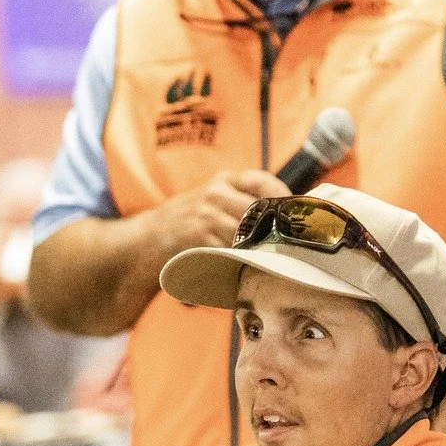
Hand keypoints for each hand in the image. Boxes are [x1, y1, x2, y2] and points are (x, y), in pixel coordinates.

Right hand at [157, 170, 286, 259]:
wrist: (152, 237)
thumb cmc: (193, 220)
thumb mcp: (215, 199)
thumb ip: (243, 201)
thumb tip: (287, 215)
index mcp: (224, 180)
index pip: (261, 181)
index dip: (281, 196)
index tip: (293, 213)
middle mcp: (215, 193)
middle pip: (258, 210)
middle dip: (274, 228)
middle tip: (288, 243)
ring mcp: (206, 214)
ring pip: (246, 232)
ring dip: (259, 247)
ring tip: (270, 259)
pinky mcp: (199, 236)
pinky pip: (229, 248)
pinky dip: (240, 258)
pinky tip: (246, 265)